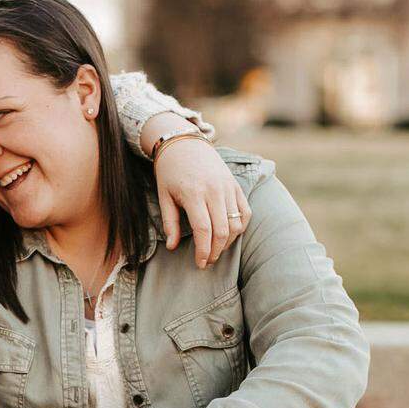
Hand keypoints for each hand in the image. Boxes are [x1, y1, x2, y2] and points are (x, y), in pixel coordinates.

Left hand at [141, 123, 251, 267]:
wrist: (185, 143)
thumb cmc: (170, 171)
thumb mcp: (164, 196)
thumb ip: (169, 222)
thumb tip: (172, 247)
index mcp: (194, 194)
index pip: (204, 230)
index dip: (203, 251)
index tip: (200, 264)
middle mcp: (214, 191)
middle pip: (222, 231)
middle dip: (215, 251)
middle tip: (206, 261)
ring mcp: (228, 187)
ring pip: (235, 224)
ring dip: (227, 242)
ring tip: (215, 250)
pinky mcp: (235, 186)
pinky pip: (245, 212)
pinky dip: (240, 227)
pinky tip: (229, 236)